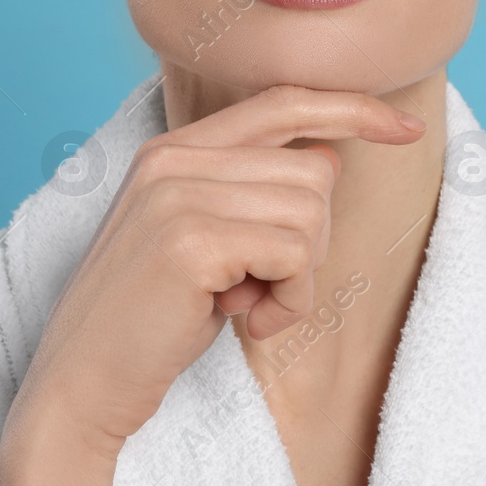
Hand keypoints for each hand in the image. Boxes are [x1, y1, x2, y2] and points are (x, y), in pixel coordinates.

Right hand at [0, 84, 425, 485]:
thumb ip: (248, 190)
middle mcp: (174, 157)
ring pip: (311, 212)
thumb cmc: (151, 317)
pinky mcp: (191, 240)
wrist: (81, 383)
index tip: (404, 129)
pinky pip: (295, 254)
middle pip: (313, 170)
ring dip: (297, 277)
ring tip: (243, 304)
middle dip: (308, 240)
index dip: (350, 110)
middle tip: (256, 286)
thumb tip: (327, 160)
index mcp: (175, 148)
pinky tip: (242, 320)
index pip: (283, 103)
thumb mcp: (200, 236)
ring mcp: (178, 193)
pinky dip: (288, 299)